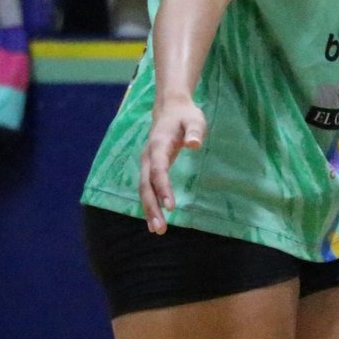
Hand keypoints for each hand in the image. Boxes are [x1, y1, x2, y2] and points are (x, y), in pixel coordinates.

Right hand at [139, 96, 205, 233]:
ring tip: (158, 230)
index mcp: (158, 145)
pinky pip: (147, 188)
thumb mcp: (195, 119)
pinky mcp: (150, 167)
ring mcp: (147, 163)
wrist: (170, 108)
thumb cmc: (186, 115)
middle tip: (160, 228)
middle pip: (146, 185)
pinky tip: (155, 220)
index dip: (163, 188)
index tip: (171, 207)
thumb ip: (195, 131)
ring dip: (149, 210)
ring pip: (144, 189)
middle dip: (152, 207)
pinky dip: (150, 204)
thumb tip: (194, 144)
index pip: (158, 170)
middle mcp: (148, 156)